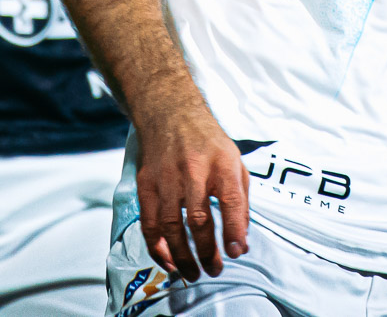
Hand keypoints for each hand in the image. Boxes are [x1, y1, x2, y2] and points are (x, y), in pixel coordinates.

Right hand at [133, 82, 248, 282]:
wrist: (170, 114)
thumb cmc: (209, 144)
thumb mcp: (235, 163)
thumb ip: (240, 202)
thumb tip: (241, 243)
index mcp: (222, 163)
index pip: (231, 200)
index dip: (234, 230)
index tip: (237, 253)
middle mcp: (194, 170)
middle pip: (199, 219)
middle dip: (207, 251)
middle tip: (214, 270)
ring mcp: (166, 178)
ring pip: (171, 226)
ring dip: (182, 256)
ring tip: (193, 273)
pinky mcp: (146, 184)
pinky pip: (149, 223)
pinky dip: (158, 247)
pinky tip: (169, 260)